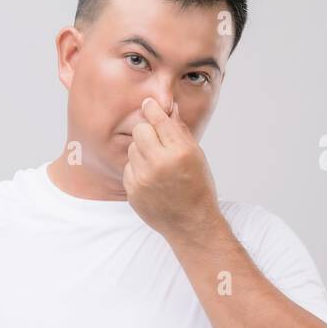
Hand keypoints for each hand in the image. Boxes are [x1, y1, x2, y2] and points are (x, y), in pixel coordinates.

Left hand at [123, 99, 220, 242]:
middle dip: (147, 131)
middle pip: (140, 131)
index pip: (159, 120)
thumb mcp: (196, 156)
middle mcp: (159, 164)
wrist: (190, 224)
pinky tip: (152, 179)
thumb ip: (180, 131)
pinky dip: (138, 168)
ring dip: (142, 150)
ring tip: (157, 163)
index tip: (148, 104)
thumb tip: (169, 108)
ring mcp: (143, 179)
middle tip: (156, 139)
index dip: (152, 109)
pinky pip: (128, 168)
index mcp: (179, 153)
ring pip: (132, 148)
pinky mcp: (132, 191)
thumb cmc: (198, 188)